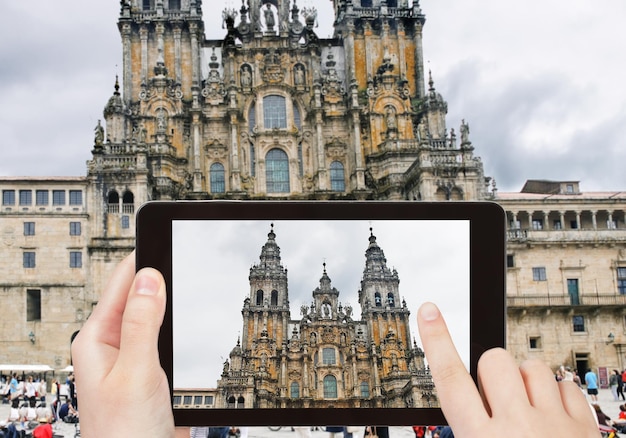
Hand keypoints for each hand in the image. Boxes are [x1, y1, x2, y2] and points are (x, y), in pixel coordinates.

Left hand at [72, 253, 188, 437]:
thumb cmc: (125, 434)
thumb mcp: (135, 373)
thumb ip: (141, 323)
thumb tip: (149, 276)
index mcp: (97, 338)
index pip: (122, 281)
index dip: (146, 256)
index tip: (170, 236)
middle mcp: (114, 343)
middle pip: (143, 294)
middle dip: (167, 278)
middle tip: (194, 258)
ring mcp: (137, 356)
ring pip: (161, 315)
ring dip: (178, 304)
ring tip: (200, 283)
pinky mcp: (156, 368)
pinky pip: (172, 336)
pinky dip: (186, 326)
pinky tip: (201, 320)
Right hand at [417, 302, 597, 436]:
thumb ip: (465, 435)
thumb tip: (461, 416)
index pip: (450, 379)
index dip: (436, 341)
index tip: (429, 312)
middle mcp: (516, 428)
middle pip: (493, 361)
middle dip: (490, 372)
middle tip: (495, 400)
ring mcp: (554, 424)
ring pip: (531, 366)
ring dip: (524, 381)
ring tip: (525, 409)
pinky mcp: (585, 427)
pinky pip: (565, 385)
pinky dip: (556, 393)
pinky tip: (551, 415)